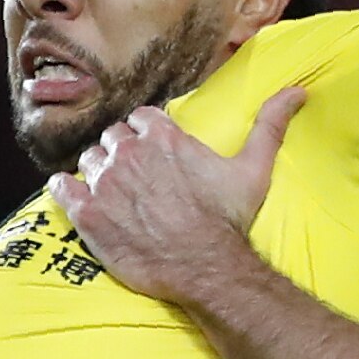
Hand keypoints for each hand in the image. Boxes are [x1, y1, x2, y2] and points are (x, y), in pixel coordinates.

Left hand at [50, 89, 303, 302]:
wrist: (205, 267)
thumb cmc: (228, 220)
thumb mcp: (254, 169)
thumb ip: (270, 125)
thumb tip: (297, 91)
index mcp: (163, 137)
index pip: (141, 119)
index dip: (147, 134)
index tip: (154, 152)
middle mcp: (129, 152)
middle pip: (113, 137)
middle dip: (122, 152)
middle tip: (137, 177)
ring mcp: (104, 182)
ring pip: (88, 160)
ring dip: (98, 172)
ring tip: (114, 192)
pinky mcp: (86, 212)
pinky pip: (61, 187)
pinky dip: (66, 189)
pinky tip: (79, 198)